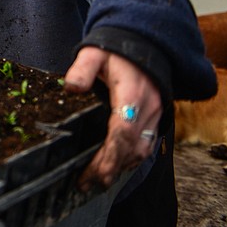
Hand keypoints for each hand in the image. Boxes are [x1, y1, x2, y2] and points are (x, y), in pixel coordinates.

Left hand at [64, 46, 162, 189]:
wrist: (144, 44)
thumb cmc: (116, 50)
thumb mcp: (94, 53)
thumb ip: (82, 69)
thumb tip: (70, 87)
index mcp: (131, 94)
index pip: (123, 131)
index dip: (110, 154)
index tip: (95, 171)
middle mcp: (147, 108)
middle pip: (132, 147)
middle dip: (111, 168)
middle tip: (87, 182)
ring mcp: (154, 114)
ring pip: (142, 149)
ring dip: (122, 167)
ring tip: (97, 179)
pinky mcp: (155, 117)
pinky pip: (147, 144)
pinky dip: (132, 158)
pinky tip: (116, 167)